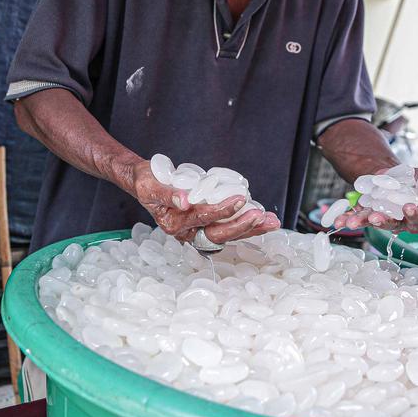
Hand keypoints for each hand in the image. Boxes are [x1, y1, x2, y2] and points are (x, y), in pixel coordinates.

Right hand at [130, 160, 281, 244]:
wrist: (146, 183)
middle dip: (242, 225)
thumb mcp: (150, 185)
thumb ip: (167, 194)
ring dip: (251, 228)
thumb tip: (185, 200)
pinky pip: (229, 227)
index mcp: (173, 224)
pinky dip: (247, 224)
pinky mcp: (207, 224)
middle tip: (261, 215)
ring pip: (228, 233)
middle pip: (218, 234)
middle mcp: (187, 232)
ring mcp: (198, 230)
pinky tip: (263, 218)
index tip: (239, 199)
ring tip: (271, 221)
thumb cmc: (147, 182)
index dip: (222, 210)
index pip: (202, 219)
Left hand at [332, 169, 417, 233]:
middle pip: (394, 225)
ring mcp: (383, 217)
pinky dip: (347, 218)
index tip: (409, 206)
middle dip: (385, 221)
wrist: (399, 174)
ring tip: (353, 222)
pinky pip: (358, 217)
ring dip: (364, 222)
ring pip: (374, 223)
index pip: (417, 221)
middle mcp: (400, 221)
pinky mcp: (368, 212)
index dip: (413, 215)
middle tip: (378, 217)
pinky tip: (339, 220)